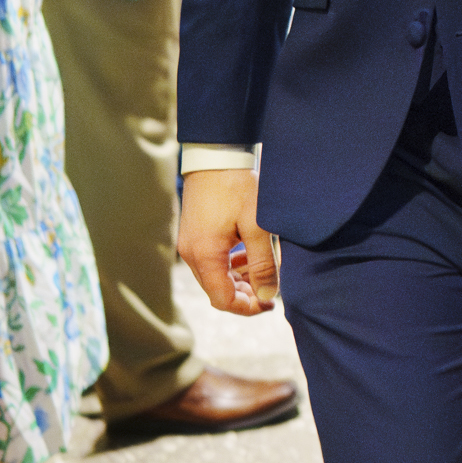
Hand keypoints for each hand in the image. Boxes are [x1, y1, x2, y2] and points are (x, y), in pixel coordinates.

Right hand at [179, 169, 277, 315]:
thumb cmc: (237, 186)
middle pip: (217, 291)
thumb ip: (263, 263)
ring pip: (214, 276)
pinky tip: (249, 256)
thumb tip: (268, 295)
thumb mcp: (258, 225)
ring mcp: (190, 244)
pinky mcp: (193, 234)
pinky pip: (211, 260)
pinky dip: (230, 265)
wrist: (216, 154)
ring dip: (238, 280)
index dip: (247, 307)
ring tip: (264, 272)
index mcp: (205, 255)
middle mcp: (191, 254)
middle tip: (271, 290)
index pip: (223, 300)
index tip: (270, 303)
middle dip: (245, 295)